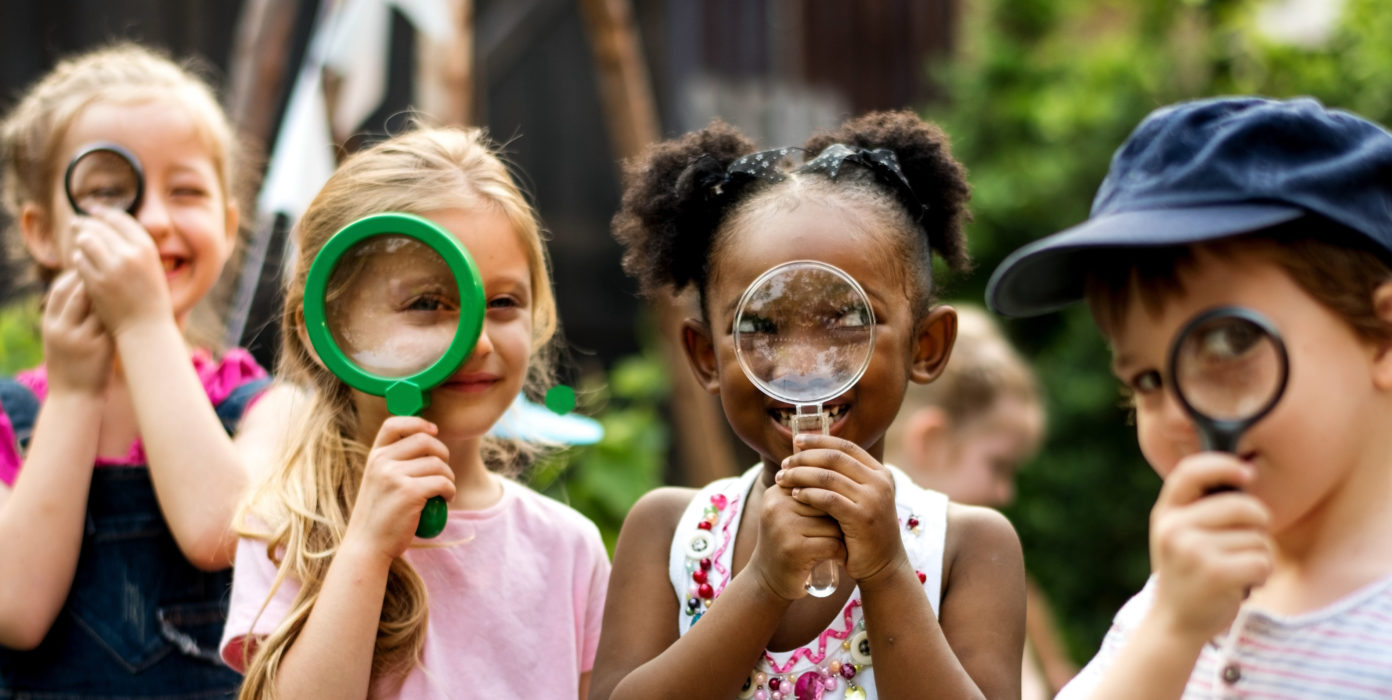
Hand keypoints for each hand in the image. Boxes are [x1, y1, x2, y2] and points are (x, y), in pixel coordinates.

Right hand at [41, 270, 112, 395]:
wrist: (74, 397)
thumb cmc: (70, 365)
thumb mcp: (58, 339)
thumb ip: (66, 316)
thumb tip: (83, 288)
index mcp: (49, 324)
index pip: (59, 289)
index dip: (75, 276)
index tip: (91, 268)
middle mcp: (62, 329)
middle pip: (78, 294)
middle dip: (95, 279)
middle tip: (112, 270)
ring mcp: (81, 339)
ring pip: (97, 306)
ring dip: (110, 293)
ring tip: (123, 284)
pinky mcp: (101, 347)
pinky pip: (111, 321)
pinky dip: (120, 310)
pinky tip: (131, 303)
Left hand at [69, 207, 171, 336]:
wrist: (146, 328)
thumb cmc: (151, 299)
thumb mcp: (152, 267)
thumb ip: (135, 248)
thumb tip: (111, 227)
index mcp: (146, 248)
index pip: (120, 219)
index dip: (104, 212)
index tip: (94, 210)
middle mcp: (129, 254)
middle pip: (99, 227)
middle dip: (86, 223)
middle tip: (77, 222)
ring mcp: (110, 268)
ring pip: (86, 241)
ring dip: (81, 241)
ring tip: (80, 241)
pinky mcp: (94, 282)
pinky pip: (79, 261)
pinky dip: (78, 259)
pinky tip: (81, 261)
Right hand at [343, 417, 456, 562]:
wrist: (367, 546)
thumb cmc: (378, 516)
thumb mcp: (378, 482)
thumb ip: (393, 464)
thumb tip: (427, 444)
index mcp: (374, 457)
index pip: (394, 424)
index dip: (417, 422)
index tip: (433, 430)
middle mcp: (382, 462)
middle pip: (425, 440)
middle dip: (442, 453)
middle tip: (443, 471)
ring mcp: (395, 476)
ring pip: (438, 463)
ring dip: (449, 476)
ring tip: (444, 490)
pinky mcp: (410, 492)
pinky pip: (442, 482)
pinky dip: (450, 490)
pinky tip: (446, 499)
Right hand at [747, 480, 846, 601]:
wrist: (768, 580)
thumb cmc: (789, 542)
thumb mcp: (790, 511)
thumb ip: (806, 488)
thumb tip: (835, 460)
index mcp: (777, 491)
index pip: (820, 484)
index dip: (833, 503)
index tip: (832, 518)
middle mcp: (777, 506)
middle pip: (829, 502)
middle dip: (838, 519)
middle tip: (837, 533)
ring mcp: (783, 527)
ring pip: (834, 524)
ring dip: (842, 537)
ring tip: (833, 546)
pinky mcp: (794, 550)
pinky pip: (833, 544)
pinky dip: (840, 553)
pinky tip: (836, 558)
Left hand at [776, 434, 906, 586]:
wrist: (882, 565)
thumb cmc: (863, 531)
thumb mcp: (860, 498)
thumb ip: (844, 478)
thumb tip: (809, 454)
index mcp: (880, 472)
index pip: (846, 446)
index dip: (819, 441)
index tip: (796, 441)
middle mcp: (879, 482)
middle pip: (834, 458)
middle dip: (805, 458)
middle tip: (785, 464)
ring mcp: (872, 499)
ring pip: (828, 477)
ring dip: (801, 475)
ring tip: (783, 479)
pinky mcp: (862, 518)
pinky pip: (828, 499)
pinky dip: (808, 494)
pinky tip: (794, 495)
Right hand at [1148, 454, 1271, 642]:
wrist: (1174, 622)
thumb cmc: (1188, 572)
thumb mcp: (1178, 534)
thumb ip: (1199, 507)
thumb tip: (1244, 472)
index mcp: (1165, 513)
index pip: (1191, 472)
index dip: (1223, 465)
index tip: (1247, 472)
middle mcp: (1174, 528)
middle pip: (1242, 506)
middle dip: (1258, 522)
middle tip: (1246, 540)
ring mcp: (1193, 550)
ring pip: (1257, 537)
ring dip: (1258, 554)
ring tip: (1235, 568)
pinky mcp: (1215, 574)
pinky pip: (1262, 560)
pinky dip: (1262, 573)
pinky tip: (1243, 582)